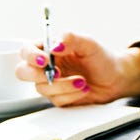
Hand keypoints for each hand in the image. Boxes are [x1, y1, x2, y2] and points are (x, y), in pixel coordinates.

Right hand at [16, 32, 139, 106]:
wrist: (116, 78)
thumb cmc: (102, 58)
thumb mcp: (89, 44)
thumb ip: (72, 39)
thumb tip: (55, 45)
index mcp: (49, 49)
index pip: (27, 50)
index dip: (31, 56)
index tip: (45, 60)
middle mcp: (47, 66)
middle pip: (23, 72)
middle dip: (38, 75)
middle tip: (58, 74)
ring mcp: (50, 83)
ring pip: (41, 89)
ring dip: (63, 86)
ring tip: (82, 80)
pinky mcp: (58, 97)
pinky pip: (55, 100)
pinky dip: (71, 95)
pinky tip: (83, 88)